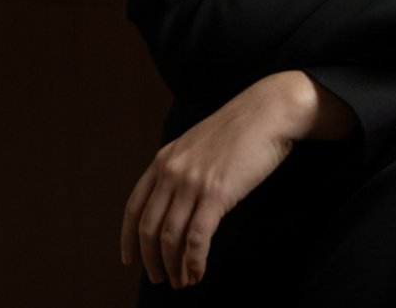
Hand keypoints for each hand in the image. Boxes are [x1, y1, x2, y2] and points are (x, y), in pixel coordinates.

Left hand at [120, 71, 338, 288]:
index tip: (129, 259)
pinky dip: (194, 262)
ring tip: (182, 282)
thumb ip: (181, 168)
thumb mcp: (197, 144)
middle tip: (160, 279)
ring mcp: (192, 182)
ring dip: (174, 266)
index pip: (134, 207)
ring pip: (170, 238)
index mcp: (163, 160)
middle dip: (151, 260)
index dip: (128, 238)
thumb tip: (177, 202)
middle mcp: (171, 172)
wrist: (267, 112)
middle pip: (148, 228)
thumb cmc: (239, 129)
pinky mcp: (216, 193)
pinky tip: (198, 273)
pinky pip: (197, 238)